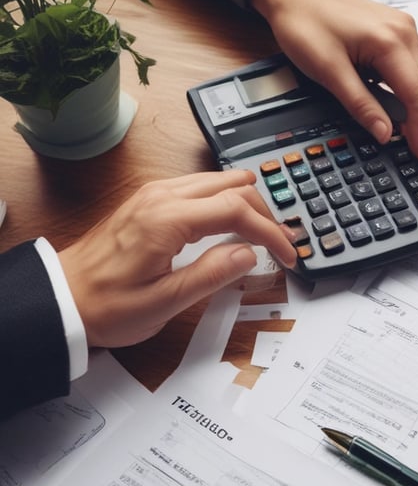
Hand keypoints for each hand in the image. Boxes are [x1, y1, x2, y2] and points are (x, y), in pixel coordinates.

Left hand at [58, 171, 296, 347]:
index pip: (236, 209)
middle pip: (233, 186)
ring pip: (218, 180)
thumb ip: (211, 274)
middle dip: (265, 213)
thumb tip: (248, 253)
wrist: (62, 297)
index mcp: (166, 220)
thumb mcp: (163, 302)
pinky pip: (200, 187)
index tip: (287, 254)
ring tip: (264, 232)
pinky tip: (232, 222)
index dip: (270, 231)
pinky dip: (225, 200)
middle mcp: (161, 197)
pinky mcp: (151, 199)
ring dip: (247, 202)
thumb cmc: (105, 305)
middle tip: (282, 243)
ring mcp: (155, 194)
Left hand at [250, 0, 417, 172]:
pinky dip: (411, 93)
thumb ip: (360, 104)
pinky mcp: (395, 32)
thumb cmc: (304, 23)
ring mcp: (403, 30)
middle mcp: (405, 32)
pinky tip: (405, 112)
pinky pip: (412, 68)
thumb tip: (385, 134)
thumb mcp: (328, 71)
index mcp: (390, 41)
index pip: (416, 98)